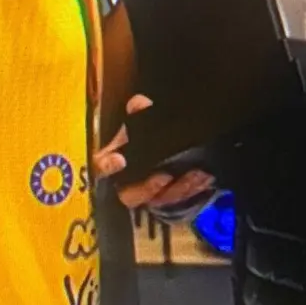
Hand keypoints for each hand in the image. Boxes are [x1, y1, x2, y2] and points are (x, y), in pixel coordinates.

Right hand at [93, 96, 215, 212]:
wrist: (162, 150)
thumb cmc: (143, 137)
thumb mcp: (141, 123)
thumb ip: (139, 114)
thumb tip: (140, 103)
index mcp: (113, 163)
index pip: (101, 168)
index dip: (107, 166)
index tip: (119, 160)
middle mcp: (128, 184)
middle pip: (130, 195)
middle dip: (147, 188)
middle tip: (165, 176)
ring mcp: (149, 196)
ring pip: (160, 200)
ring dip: (178, 189)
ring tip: (195, 174)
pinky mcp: (169, 201)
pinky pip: (180, 200)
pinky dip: (193, 189)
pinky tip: (204, 177)